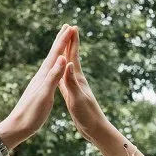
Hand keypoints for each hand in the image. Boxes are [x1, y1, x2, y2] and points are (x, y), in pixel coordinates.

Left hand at [0, 24, 73, 149]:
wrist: (17, 127)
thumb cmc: (31, 114)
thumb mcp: (45, 96)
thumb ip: (53, 77)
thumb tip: (60, 58)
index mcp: (43, 77)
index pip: (55, 54)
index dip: (63, 40)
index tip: (71, 27)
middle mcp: (40, 77)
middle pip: (52, 55)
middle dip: (60, 41)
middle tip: (67, 27)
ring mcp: (39, 83)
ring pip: (50, 62)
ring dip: (57, 51)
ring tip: (62, 43)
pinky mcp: (39, 90)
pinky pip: (49, 72)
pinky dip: (54, 65)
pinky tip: (53, 67)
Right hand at [56, 27, 115, 146]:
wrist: (95, 129)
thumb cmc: (87, 115)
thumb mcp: (77, 98)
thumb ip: (72, 82)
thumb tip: (69, 64)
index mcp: (78, 79)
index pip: (74, 56)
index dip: (72, 41)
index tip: (72, 26)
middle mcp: (77, 80)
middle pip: (72, 58)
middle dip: (70, 43)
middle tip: (68, 29)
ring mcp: (75, 87)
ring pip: (68, 67)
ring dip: (65, 55)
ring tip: (63, 46)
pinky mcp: (72, 95)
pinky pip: (65, 79)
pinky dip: (61, 72)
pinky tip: (60, 72)